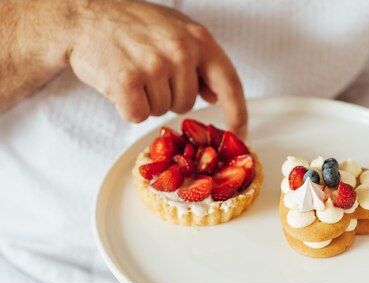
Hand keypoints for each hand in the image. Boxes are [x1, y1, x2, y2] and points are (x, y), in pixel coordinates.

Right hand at [67, 0, 246, 133]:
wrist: (83, 16)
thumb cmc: (131, 25)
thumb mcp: (175, 31)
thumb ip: (200, 61)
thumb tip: (216, 95)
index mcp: (199, 39)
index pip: (230, 83)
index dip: (237, 113)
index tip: (240, 134)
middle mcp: (181, 51)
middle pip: (187, 105)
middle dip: (168, 97)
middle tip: (147, 71)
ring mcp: (154, 66)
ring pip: (162, 112)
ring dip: (146, 100)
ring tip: (132, 71)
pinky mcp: (127, 81)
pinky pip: (138, 116)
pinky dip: (127, 107)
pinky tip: (118, 82)